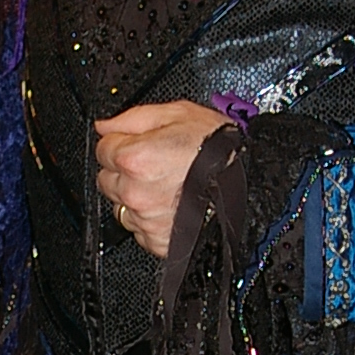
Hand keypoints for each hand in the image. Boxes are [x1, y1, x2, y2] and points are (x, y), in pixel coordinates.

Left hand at [95, 102, 234, 257]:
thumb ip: (134, 118)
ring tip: (169, 186)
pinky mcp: (158, 241)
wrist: (253, 188)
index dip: (120, 142)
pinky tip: (173, 205)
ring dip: (137, 197)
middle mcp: (135, 192)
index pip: (102, 149)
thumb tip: (105, 125)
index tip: (135, 143)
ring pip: (122, 206)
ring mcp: (146, 219)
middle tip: (155, 164)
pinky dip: (151, 219)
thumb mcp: (179, 114)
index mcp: (135, 158)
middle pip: (107, 179)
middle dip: (125, 171)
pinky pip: (140, 230)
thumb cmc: (222, 151)